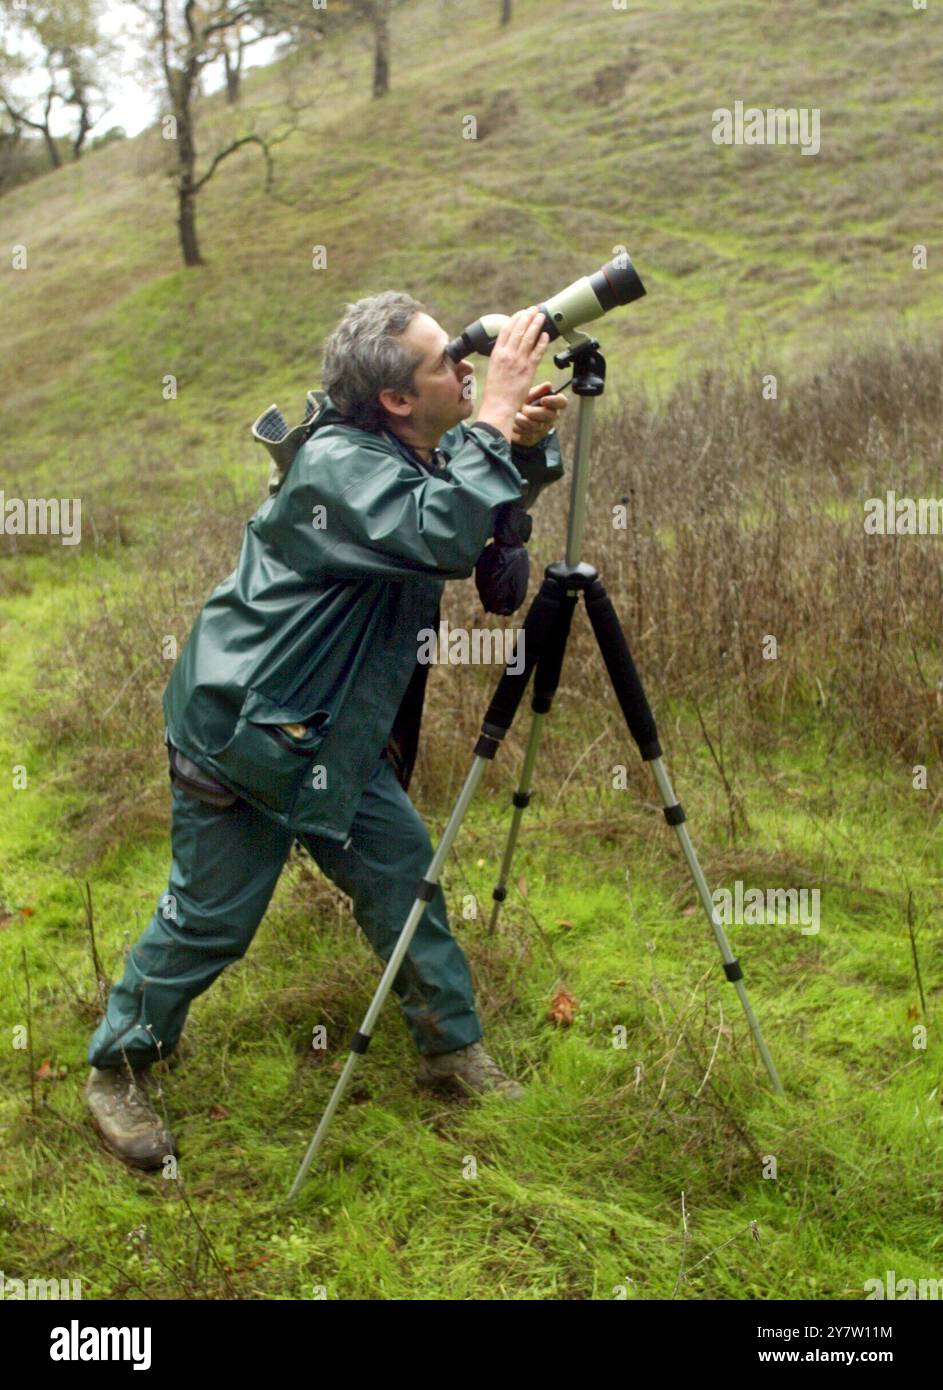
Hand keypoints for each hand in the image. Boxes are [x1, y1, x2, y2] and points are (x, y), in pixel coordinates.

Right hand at [477, 307, 550, 439]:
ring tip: (541, 316)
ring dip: (536, 325)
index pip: (506, 330)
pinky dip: (542, 342)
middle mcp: (507, 355)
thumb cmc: (495, 392)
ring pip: (529, 338)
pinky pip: (537, 352)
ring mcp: (518, 361)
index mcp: (497, 354)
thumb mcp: (493, 370)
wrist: (499, 405)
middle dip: (527, 317)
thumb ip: (500, 358)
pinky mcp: (528, 370)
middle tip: (534, 309)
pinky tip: (546, 335)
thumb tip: (507, 350)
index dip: (515, 319)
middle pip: (519, 330)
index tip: (521, 313)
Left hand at [511, 381, 567, 447]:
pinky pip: (527, 433)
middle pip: (550, 415)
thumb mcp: (528, 394)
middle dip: (534, 412)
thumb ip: (537, 391)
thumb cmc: (523, 402)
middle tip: (523, 408)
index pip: (562, 402)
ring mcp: (543, 428)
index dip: (554, 401)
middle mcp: (551, 416)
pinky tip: (513, 422)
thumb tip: (548, 385)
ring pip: (536, 425)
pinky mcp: (534, 437)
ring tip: (515, 414)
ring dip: (522, 419)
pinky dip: (517, 427)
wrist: (511, 419)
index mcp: (553, 403)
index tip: (543, 400)